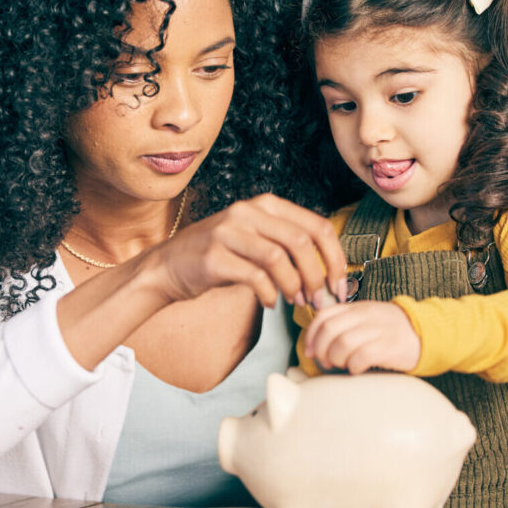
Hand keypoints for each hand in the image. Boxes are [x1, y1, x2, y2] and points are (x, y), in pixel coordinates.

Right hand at [150, 193, 345, 308]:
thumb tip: (330, 271)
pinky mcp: (213, 257)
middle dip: (318, 276)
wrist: (168, 266)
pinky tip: (269, 303)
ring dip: (295, 287)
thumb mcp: (255, 238)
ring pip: (279, 258)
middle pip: (301, 241)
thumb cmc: (220, 256)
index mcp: (265, 204)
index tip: (339, 285)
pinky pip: (255, 277)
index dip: (335, 258)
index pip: (317, 226)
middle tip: (319, 300)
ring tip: (296, 302)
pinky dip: (270, 295)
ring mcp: (228, 232)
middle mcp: (247, 212)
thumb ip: (287, 244)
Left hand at [303, 300, 420, 373]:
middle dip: (320, 349)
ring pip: (343, 343)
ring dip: (336, 359)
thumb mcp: (368, 319)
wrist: (427, 333)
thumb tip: (317, 343)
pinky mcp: (389, 346)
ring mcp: (378, 330)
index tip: (309, 350)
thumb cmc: (392, 331)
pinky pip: (362, 356)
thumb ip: (346, 324)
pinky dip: (353, 366)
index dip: (311, 335)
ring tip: (342, 365)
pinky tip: (357, 368)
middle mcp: (366, 316)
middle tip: (324, 361)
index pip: (324, 315)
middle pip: (330, 330)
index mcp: (357, 308)